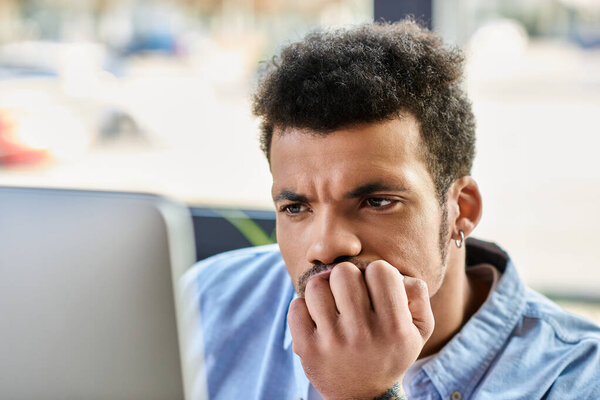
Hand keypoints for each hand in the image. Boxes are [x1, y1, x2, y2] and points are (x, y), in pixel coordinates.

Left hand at [287, 260, 433, 399]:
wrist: (364, 396)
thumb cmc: (390, 351)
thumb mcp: (419, 328)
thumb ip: (417, 293)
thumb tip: (395, 273)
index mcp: (395, 328)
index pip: (380, 270)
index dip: (376, 273)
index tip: (374, 288)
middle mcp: (363, 335)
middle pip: (344, 272)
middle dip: (347, 277)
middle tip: (350, 293)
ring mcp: (332, 342)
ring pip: (317, 285)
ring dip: (324, 289)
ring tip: (333, 303)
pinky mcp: (306, 348)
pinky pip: (296, 305)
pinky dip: (304, 306)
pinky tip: (317, 318)